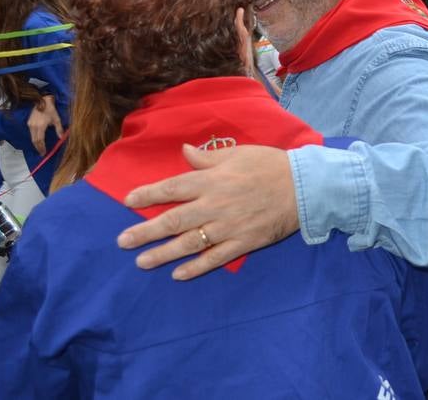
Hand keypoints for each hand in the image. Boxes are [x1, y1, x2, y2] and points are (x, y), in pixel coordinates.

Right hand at [27, 95, 63, 153]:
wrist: (42, 101)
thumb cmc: (51, 110)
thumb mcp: (57, 119)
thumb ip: (59, 129)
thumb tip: (61, 138)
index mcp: (41, 126)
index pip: (40, 140)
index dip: (41, 147)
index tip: (44, 153)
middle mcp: (33, 126)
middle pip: (34, 140)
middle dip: (38, 147)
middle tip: (42, 153)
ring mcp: (30, 124)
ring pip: (32, 137)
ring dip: (35, 144)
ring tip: (40, 148)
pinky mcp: (28, 123)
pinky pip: (31, 133)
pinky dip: (34, 138)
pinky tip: (38, 141)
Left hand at [116, 144, 297, 279]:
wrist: (305, 187)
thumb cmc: (270, 165)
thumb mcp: (238, 153)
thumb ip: (208, 157)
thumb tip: (184, 153)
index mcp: (212, 180)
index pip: (172, 188)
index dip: (147, 194)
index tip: (127, 202)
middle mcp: (214, 205)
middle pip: (173, 220)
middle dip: (145, 232)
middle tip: (122, 242)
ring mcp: (228, 227)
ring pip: (189, 243)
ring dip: (163, 254)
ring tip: (142, 262)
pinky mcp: (243, 243)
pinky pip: (214, 258)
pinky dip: (195, 267)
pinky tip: (178, 275)